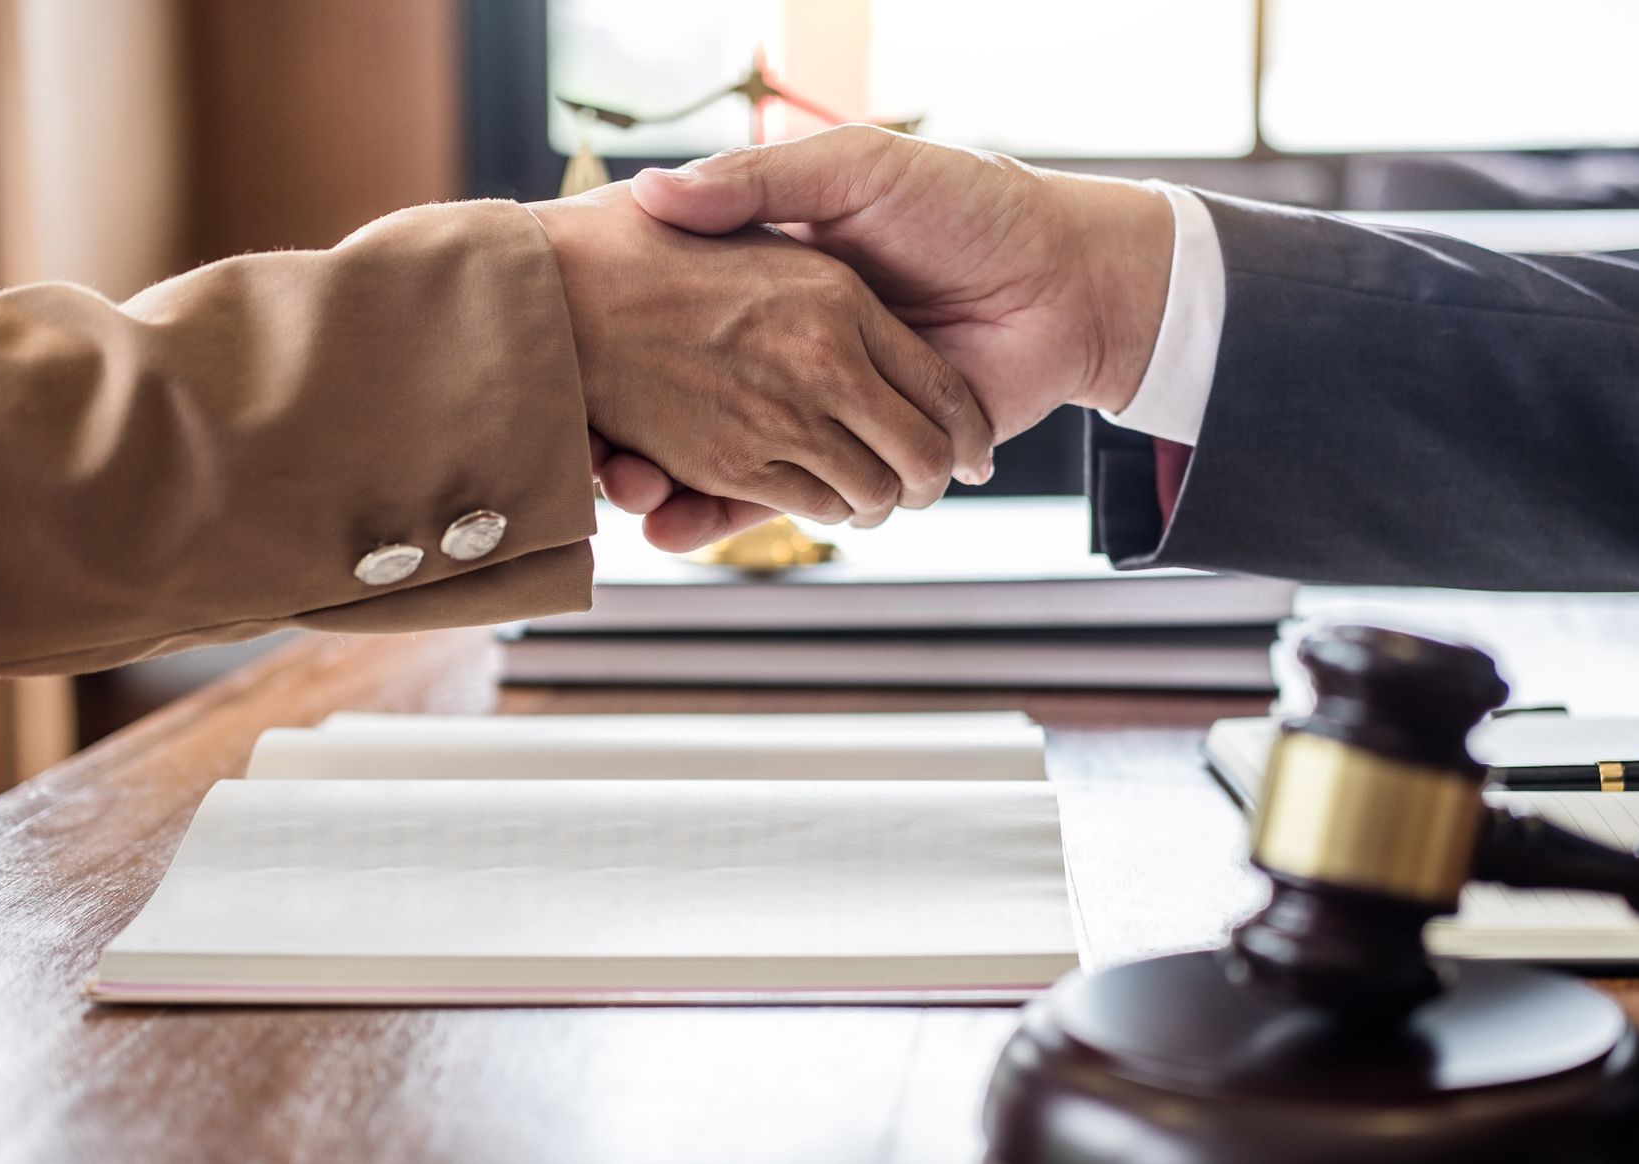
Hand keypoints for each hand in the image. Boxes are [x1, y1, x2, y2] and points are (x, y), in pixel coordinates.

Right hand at [605, 126, 1173, 546]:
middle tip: (584, 444)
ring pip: (726, 463)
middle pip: (695, 411)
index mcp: (790, 293)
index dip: (630, 351)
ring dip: (675, 482)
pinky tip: (663, 516)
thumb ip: (759, 180)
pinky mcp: (867, 464)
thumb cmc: (962, 205)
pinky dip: (722, 519)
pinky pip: (784, 503)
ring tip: (622, 480)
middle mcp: (800, 361)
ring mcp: (830, 417)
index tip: (575, 361)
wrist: (1063, 276)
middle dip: (636, 435)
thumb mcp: (851, 170)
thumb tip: (654, 192)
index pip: (689, 328)